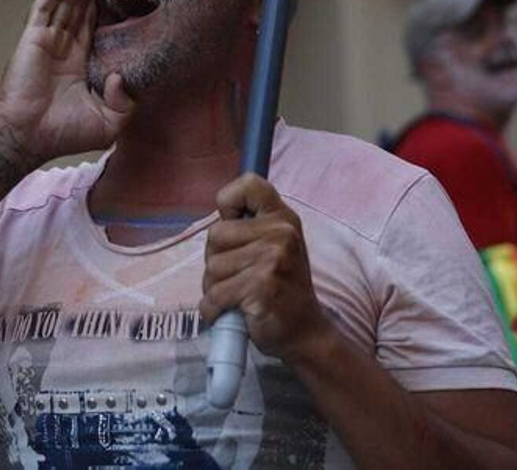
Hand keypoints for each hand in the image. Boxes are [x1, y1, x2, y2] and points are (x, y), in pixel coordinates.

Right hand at [0, 0, 135, 169]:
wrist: (28, 138)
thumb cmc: (63, 134)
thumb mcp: (109, 122)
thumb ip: (124, 101)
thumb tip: (120, 75)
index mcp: (81, 62)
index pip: (96, 24)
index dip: (106, 3)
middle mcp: (65, 46)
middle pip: (81, 4)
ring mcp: (48, 39)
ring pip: (66, 0)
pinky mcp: (33, 37)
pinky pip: (47, 7)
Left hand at [200, 174, 334, 362]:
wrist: (304, 332)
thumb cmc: (281, 289)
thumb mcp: (276, 247)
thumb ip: (251, 228)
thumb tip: (218, 217)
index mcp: (283, 218)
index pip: (249, 184)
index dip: (228, 202)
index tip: (231, 224)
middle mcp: (280, 233)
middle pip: (215, 234)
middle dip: (216, 260)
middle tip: (239, 277)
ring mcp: (272, 259)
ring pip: (212, 267)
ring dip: (215, 288)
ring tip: (239, 296)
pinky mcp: (260, 287)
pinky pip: (214, 295)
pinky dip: (213, 310)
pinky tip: (230, 313)